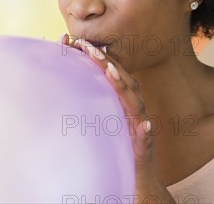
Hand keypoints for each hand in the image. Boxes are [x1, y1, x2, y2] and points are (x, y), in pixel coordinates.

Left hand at [60, 34, 176, 203]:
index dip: (95, 54)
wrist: (136, 171)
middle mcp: (132, 104)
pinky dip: (145, 126)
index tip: (77, 41)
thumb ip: (90, 97)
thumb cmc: (115, 140)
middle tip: (86, 45)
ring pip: (134, 99)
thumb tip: (67, 81)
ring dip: (123, 83)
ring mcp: (140, 120)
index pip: (108, 69)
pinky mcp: (144, 141)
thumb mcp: (100, 115)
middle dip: (104, 59)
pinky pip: (146, 132)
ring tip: (110, 70)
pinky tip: (144, 123)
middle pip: (120, 76)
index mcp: (120, 96)